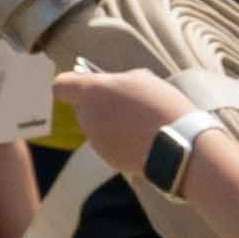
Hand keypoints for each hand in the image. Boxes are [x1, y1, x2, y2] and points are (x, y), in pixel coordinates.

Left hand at [68, 65, 193, 148]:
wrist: (177, 144)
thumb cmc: (159, 104)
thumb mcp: (140, 78)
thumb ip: (116, 81)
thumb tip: (109, 87)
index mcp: (92, 93)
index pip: (61, 86)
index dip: (73, 82)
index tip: (89, 80)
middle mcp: (87, 118)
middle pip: (83, 107)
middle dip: (99, 102)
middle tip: (126, 99)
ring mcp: (96, 141)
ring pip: (97, 126)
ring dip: (112, 121)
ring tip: (141, 119)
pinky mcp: (109, 159)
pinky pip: (110, 143)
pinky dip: (121, 139)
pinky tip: (143, 137)